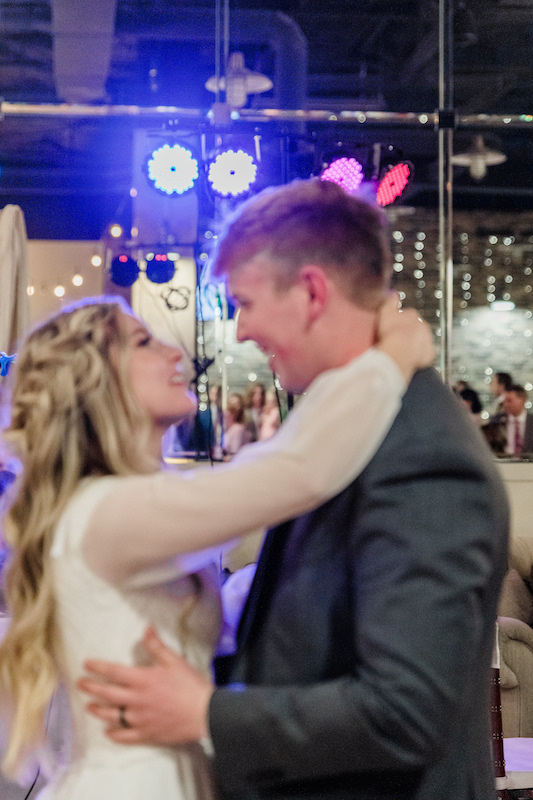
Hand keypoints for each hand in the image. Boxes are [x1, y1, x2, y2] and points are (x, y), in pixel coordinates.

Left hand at [77, 626, 213, 745]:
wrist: (205, 714)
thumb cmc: (190, 685)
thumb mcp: (174, 661)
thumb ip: (156, 646)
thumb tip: (146, 628)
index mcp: (142, 680)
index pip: (113, 672)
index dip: (98, 667)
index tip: (86, 664)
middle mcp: (136, 700)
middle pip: (107, 694)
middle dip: (91, 688)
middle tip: (81, 684)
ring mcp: (140, 719)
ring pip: (112, 716)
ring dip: (98, 710)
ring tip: (89, 706)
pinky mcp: (146, 734)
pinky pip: (124, 736)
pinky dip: (114, 734)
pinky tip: (108, 731)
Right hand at [376, 293, 434, 379]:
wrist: (399, 350)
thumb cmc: (391, 332)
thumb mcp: (385, 311)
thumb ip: (390, 301)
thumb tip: (393, 294)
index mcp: (412, 315)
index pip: (407, 314)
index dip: (399, 320)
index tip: (393, 326)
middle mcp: (422, 325)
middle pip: (416, 327)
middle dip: (408, 331)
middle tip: (397, 338)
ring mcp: (427, 340)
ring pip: (421, 340)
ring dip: (414, 343)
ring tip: (402, 349)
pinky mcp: (428, 354)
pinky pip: (425, 354)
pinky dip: (420, 356)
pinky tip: (411, 358)